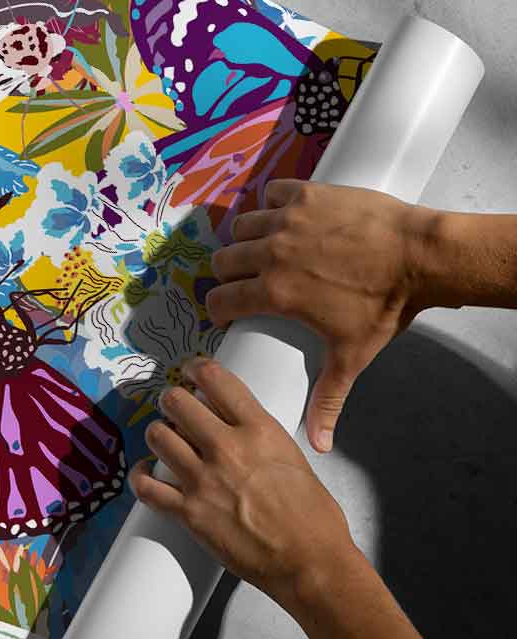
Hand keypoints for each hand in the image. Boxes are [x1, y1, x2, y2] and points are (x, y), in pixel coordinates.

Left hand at [129, 357, 356, 606]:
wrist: (311, 563)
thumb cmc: (314, 517)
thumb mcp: (292, 457)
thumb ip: (260, 437)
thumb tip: (239, 427)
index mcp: (258, 429)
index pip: (215, 378)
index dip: (196, 369)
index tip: (190, 371)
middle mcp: (227, 448)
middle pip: (176, 401)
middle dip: (172, 401)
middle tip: (175, 408)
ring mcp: (204, 480)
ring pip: (157, 436)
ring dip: (158, 435)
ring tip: (165, 441)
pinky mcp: (189, 513)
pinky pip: (146, 486)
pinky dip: (142, 478)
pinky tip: (148, 475)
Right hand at [205, 179, 436, 451]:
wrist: (420, 256)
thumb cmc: (384, 306)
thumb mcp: (352, 355)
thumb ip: (328, 397)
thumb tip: (318, 444)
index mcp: (274, 291)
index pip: (220, 299)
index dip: (218, 309)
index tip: (226, 312)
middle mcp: (271, 253)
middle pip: (223, 259)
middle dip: (229, 273)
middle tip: (247, 280)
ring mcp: (287, 219)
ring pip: (242, 225)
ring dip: (247, 238)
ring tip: (265, 247)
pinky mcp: (306, 194)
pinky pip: (271, 193)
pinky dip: (273, 204)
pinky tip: (286, 215)